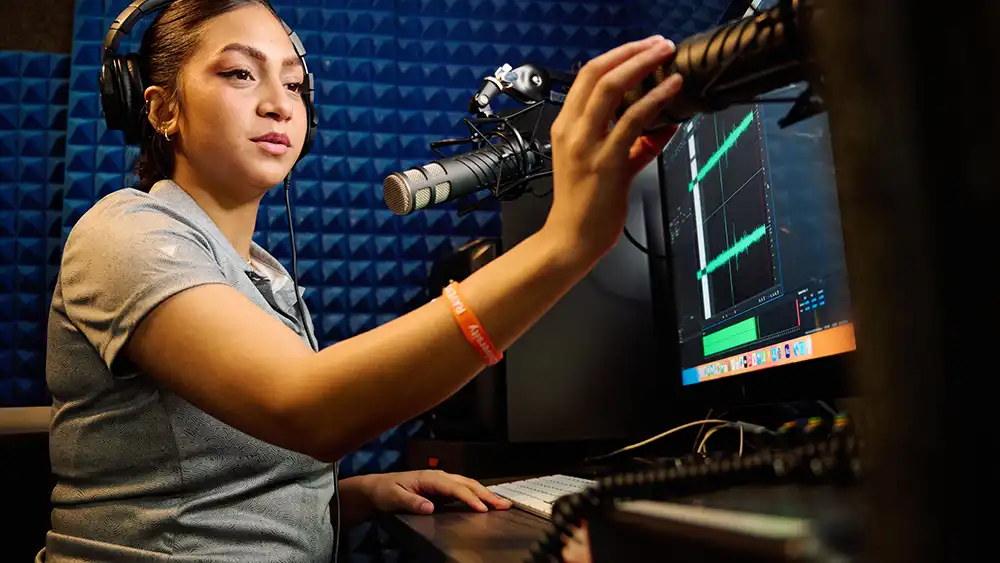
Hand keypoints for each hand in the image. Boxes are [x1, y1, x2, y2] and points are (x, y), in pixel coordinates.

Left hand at [355, 470, 510, 514]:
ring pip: (469, 485)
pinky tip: (486, 502)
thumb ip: (411, 501)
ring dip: (486, 494)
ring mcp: (442, 482)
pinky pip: (464, 490)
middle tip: (504, 505)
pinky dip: (477, 495)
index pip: (455, 488)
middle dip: (487, 494)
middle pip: (468, 484)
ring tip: (502, 504)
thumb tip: (430, 507)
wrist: (377, 488)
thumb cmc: (385, 491)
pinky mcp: (441, 489)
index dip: (470, 498)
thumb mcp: (394, 497)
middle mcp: (439, 477)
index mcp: (430, 477)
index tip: (483, 509)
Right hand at [543, 35, 682, 261]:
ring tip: (666, 56)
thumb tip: (663, 125)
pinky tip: (672, 89)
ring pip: (612, 88)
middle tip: (658, 44)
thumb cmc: (584, 206)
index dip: (616, 55)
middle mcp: (572, 130)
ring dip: (644, 65)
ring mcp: (587, 145)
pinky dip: (655, 99)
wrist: (570, 239)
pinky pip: (633, 121)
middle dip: (631, 51)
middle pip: (597, 73)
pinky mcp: (607, 162)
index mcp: (565, 127)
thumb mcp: (605, 165)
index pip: (586, 77)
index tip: (641, 47)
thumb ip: (634, 144)